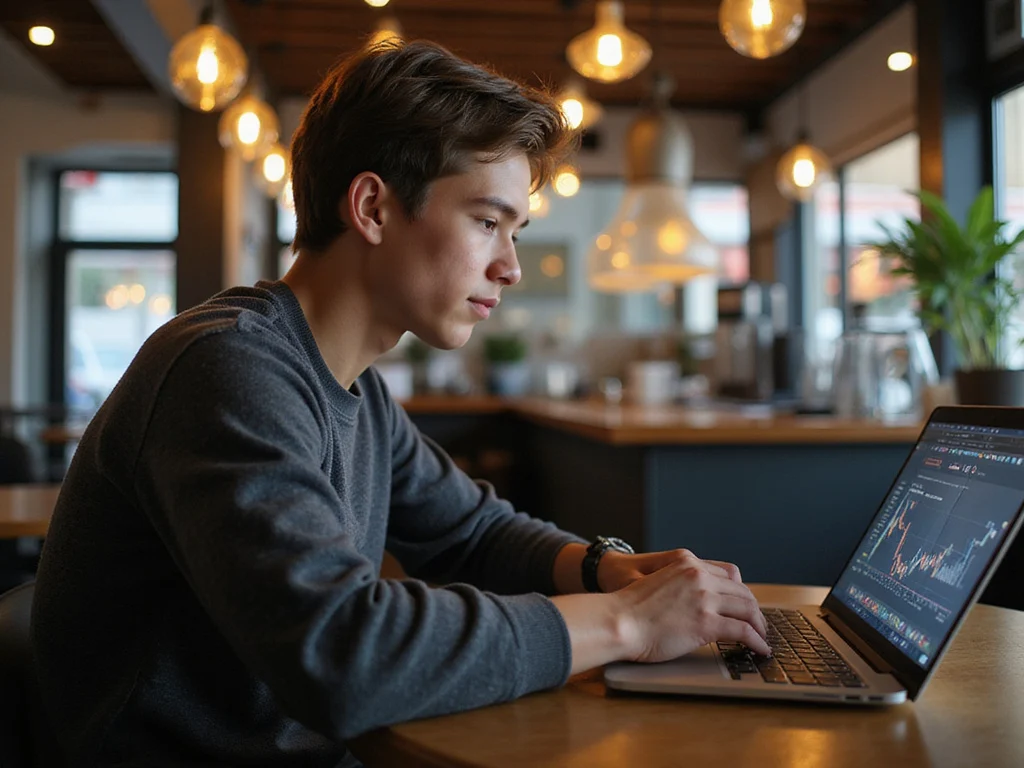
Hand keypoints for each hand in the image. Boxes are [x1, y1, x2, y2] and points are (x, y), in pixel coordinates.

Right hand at [610, 550, 769, 661]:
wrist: (617, 621)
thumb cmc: (630, 608)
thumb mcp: (659, 582)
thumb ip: (680, 585)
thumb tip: (695, 602)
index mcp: (687, 563)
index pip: (729, 573)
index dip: (740, 592)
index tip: (743, 605)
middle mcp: (699, 576)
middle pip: (742, 591)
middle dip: (754, 610)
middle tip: (758, 624)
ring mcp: (704, 598)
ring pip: (748, 610)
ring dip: (760, 626)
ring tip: (762, 638)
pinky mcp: (707, 623)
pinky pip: (743, 631)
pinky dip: (757, 641)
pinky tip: (760, 649)